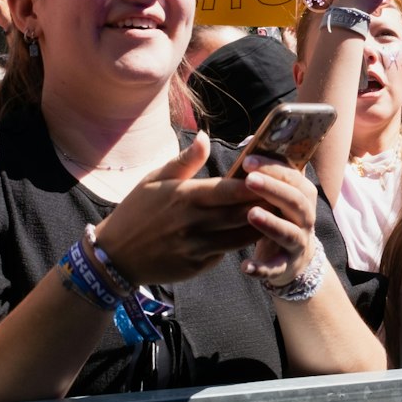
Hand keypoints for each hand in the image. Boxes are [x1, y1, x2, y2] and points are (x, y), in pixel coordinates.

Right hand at [93, 136, 269, 283]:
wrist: (115, 256)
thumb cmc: (136, 211)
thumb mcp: (154, 180)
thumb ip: (185, 161)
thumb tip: (205, 136)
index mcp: (184, 197)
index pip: (228, 190)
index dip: (255, 185)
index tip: (275, 176)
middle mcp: (193, 222)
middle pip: (240, 214)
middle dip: (265, 205)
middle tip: (286, 196)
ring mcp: (196, 246)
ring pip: (239, 237)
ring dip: (260, 226)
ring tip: (279, 215)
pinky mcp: (197, 265)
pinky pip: (225, 253)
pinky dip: (239, 243)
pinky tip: (254, 234)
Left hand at [236, 154, 319, 285]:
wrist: (293, 258)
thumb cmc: (278, 216)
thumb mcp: (278, 194)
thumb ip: (269, 173)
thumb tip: (251, 142)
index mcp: (303, 196)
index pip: (294, 177)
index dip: (273, 167)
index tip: (248, 159)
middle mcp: (305, 218)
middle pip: (295, 202)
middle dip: (273, 189)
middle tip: (249, 180)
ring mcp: (298, 243)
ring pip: (289, 233)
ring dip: (271, 224)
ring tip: (251, 215)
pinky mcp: (286, 266)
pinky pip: (276, 268)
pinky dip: (262, 268)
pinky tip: (245, 266)